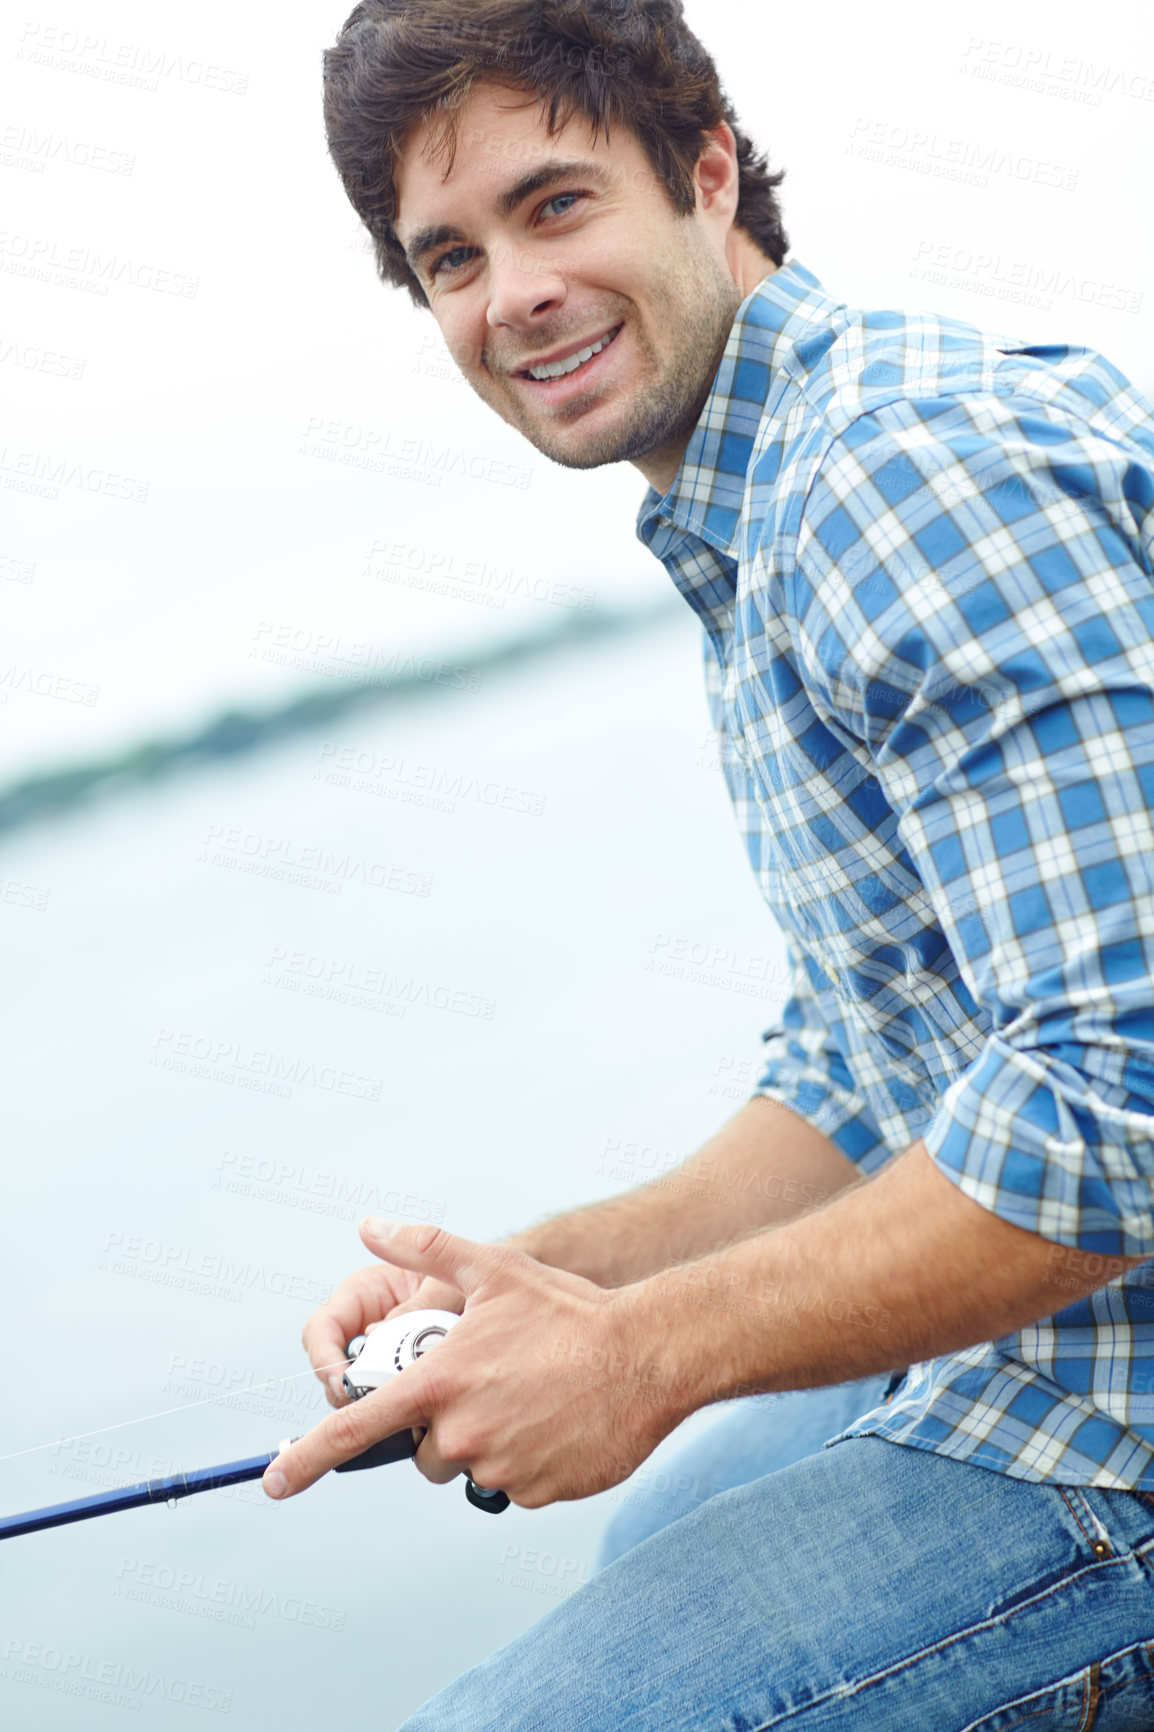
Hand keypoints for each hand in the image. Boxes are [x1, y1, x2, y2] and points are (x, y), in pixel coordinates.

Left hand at [267, 1221, 684, 1508]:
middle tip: (492, 1384)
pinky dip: (526, 1460)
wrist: (647, 1355)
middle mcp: (461, 1432)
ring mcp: (499, 1466)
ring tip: (531, 1396)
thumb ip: (425, 1248)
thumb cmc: (568, 1310)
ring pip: (470, 1467)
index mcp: (439, 1382)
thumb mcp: (495, 1269)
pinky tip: (556, 1421)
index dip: (309, 1458)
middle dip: (445, 1425)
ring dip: (488, 1441)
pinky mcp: (535, 1491)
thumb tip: (370, 1226)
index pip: (356, 1427)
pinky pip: (512, 1485)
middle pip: (424, 1450)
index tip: (276, 1483)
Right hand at [301, 1220, 464, 1408]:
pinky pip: (388, 1407)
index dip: (325, 1357)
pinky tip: (421, 1420)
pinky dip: (400, 1416)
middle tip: (372, 1407)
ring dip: (375, 1406)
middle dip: (346, 1392)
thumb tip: (378, 1334)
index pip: (322, 1328)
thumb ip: (417, 1304)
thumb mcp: (447, 1287)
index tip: (343, 1381)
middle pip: (331, 1370)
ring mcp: (384, 1358)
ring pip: (357, 1394)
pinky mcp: (403, 1385)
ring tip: (404, 1412)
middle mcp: (367, 1326)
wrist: (508, 1299)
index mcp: (366, 1293)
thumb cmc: (479, 1279)